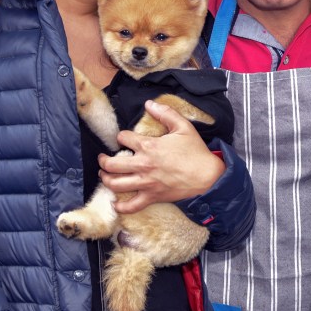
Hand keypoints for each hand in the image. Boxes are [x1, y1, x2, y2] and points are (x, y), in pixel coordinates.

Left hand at [99, 100, 225, 213]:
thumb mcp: (183, 126)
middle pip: (112, 164)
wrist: (207, 176)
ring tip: (104, 175)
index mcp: (149, 146)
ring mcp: (146, 183)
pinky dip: (120, 207)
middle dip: (103, 160)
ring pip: (116, 184)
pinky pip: (131, 206)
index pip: (123, 138)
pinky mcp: (152, 197)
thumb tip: (149, 104)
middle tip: (103, 159)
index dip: (121, 136)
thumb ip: (165, 113)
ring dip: (106, 179)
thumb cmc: (196, 151)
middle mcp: (143, 165)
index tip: (123, 138)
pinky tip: (116, 204)